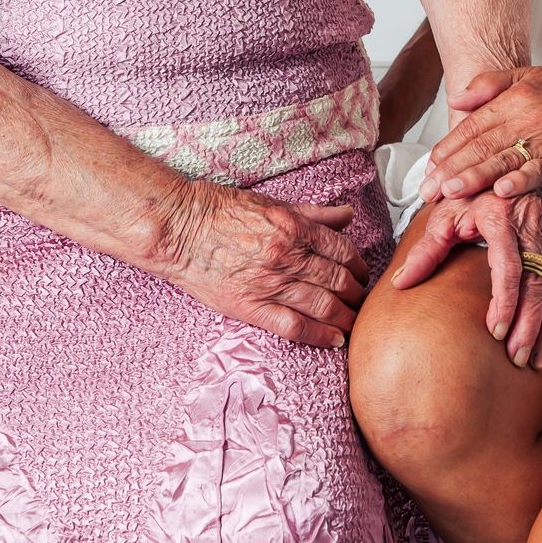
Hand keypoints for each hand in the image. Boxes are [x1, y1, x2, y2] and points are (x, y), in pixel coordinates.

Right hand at [160, 180, 369, 346]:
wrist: (178, 228)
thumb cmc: (220, 210)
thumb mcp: (272, 202)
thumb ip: (313, 212)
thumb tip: (348, 215)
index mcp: (295, 227)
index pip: (343, 252)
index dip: (359, 266)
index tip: (362, 275)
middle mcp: (288, 256)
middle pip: (338, 281)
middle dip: (357, 294)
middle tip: (363, 301)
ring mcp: (270, 283)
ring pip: (323, 305)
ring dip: (346, 317)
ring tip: (355, 323)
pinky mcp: (250, 306)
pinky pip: (293, 326)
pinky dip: (319, 335)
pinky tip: (335, 340)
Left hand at [391, 191, 541, 369]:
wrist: (497, 172)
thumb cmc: (468, 196)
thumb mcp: (443, 218)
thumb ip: (424, 252)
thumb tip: (400, 283)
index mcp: (500, 214)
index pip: (508, 267)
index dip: (504, 303)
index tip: (495, 332)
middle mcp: (532, 220)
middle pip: (536, 282)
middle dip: (529, 326)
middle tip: (519, 358)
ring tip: (537, 358)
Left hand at [417, 65, 541, 202]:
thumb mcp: (525, 75)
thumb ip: (488, 84)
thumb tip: (455, 99)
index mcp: (511, 101)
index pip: (472, 126)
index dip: (449, 146)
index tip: (430, 165)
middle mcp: (524, 120)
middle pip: (481, 146)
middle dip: (451, 169)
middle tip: (429, 189)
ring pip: (502, 160)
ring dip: (475, 177)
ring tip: (452, 192)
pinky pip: (538, 171)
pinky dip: (520, 182)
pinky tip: (502, 191)